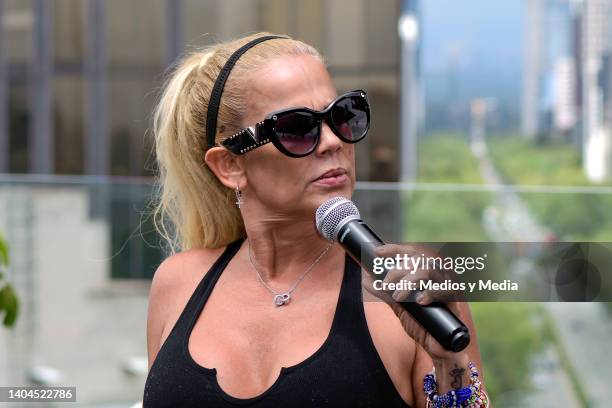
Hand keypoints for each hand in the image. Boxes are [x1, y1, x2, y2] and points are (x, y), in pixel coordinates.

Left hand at [362, 243, 468, 361]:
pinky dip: (430, 293)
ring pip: (428, 270)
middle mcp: (438, 274)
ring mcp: (448, 285)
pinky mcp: (455, 300)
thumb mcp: (399, 306)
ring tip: (398, 296)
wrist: (438, 349)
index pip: (412, 251)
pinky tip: (420, 301)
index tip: (378, 252)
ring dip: (409, 281)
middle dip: (397, 270)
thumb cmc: (421, 323)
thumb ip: (385, 292)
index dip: (394, 249)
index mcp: (426, 272)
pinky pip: (444, 289)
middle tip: (385, 285)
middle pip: (418, 258)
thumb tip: (366, 278)